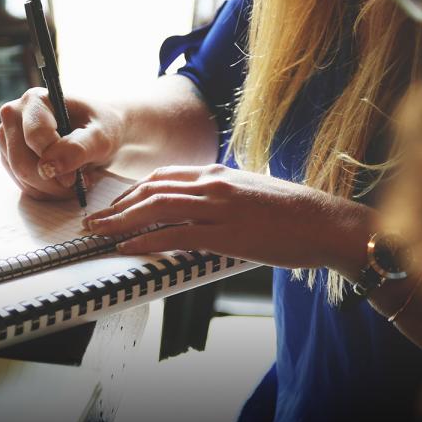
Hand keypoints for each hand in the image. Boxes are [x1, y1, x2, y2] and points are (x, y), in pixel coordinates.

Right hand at [0, 87, 124, 199]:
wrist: (98, 132)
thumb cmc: (101, 127)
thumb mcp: (101, 137)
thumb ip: (78, 149)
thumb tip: (48, 167)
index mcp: (35, 100)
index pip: (35, 137)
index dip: (56, 161)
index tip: (76, 177)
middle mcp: (14, 115)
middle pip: (22, 162)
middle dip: (52, 181)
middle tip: (79, 183)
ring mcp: (7, 137)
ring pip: (21, 177)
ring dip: (51, 188)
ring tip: (76, 180)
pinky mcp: (9, 157)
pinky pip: (23, 184)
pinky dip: (46, 191)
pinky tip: (64, 182)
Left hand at [81, 164, 370, 269]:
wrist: (328, 223)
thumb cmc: (295, 214)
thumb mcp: (252, 194)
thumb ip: (223, 197)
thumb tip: (202, 210)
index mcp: (219, 173)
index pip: (163, 177)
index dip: (133, 192)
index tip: (115, 205)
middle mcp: (214, 184)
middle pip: (151, 190)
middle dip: (117, 206)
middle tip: (93, 220)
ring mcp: (219, 207)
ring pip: (156, 208)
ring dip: (121, 222)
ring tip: (99, 233)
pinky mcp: (226, 232)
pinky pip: (176, 235)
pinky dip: (146, 240)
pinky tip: (127, 248)